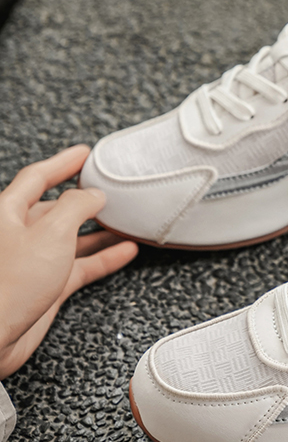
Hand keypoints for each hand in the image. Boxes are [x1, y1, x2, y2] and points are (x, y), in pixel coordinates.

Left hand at [0, 145, 138, 379]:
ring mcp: (33, 261)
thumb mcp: (51, 232)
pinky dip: (103, 258)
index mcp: (8, 212)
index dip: (62, 163)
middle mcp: (19, 235)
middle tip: (109, 190)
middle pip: (55, 208)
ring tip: (123, 221)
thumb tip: (93, 194)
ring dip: (98, 230)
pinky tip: (123, 252)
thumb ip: (76, 207)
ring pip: (71, 238)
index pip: (37, 177)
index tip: (84, 155)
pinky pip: (80, 266)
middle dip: (83, 199)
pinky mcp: (45, 287)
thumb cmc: (8, 286)